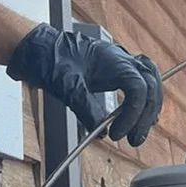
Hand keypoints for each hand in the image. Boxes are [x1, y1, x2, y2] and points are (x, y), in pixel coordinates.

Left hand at [6, 22, 162, 144]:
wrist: (34, 46)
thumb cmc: (47, 57)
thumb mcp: (64, 85)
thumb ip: (85, 107)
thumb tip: (102, 132)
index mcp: (111, 59)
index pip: (139, 88)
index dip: (133, 114)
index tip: (118, 134)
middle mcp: (120, 59)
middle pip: (151, 86)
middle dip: (145, 115)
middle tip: (133, 140)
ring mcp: (118, 63)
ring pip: (149, 83)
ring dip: (147, 109)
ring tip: (138, 132)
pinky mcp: (112, 71)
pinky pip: (138, 84)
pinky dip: (141, 102)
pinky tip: (134, 119)